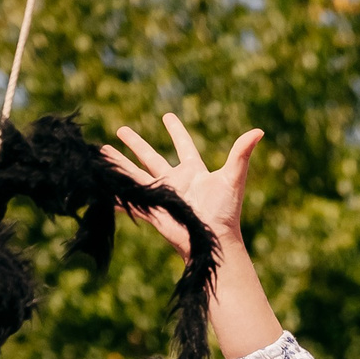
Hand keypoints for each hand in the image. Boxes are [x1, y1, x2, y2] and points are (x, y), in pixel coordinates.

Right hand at [102, 114, 263, 252]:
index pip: (183, 146)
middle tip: (121, 129)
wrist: (212, 241)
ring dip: (118, 163)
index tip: (167, 116)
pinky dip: (114, 193)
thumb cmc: (226, 212)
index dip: (176, 131)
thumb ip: (242, 153)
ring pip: (133, 174)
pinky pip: (128, 199)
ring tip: (101, 151)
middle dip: (135, 144)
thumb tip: (259, 131)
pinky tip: (100, 186)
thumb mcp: (233, 178)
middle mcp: (175, 182)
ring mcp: (161, 196)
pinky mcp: (151, 209)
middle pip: (151, 157)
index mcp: (194, 172)